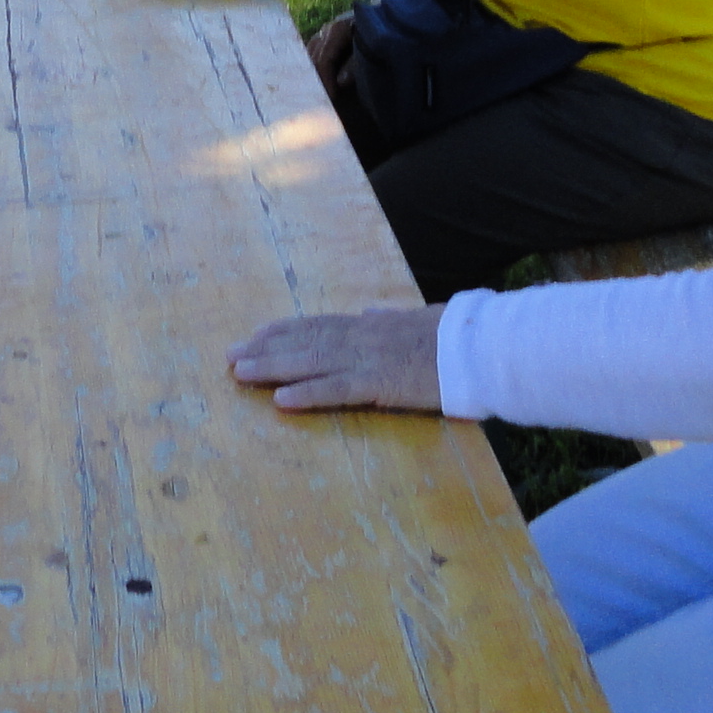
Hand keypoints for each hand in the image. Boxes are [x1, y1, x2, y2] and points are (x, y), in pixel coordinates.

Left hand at [228, 308, 443, 412]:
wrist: (482, 344)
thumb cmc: (457, 335)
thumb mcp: (419, 318)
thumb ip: (391, 318)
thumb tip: (371, 312)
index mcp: (371, 324)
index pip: (318, 324)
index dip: (284, 330)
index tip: (256, 334)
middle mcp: (362, 336)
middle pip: (304, 341)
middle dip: (265, 348)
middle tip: (231, 355)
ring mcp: (369, 359)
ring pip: (310, 361)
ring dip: (271, 367)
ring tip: (239, 373)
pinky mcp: (381, 383)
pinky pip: (336, 389)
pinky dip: (307, 393)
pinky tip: (280, 400)